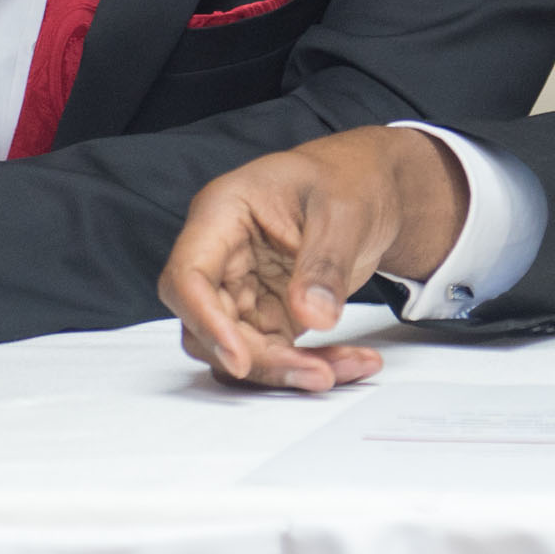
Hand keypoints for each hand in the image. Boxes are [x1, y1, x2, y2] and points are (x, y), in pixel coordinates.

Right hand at [157, 125, 467, 390]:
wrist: (366, 187)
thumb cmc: (345, 180)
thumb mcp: (344, 211)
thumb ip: (326, 264)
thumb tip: (313, 317)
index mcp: (221, 215)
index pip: (188, 278)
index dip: (206, 323)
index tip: (240, 360)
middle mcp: (220, 258)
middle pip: (208, 327)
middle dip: (261, 359)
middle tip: (320, 373)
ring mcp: (240, 291)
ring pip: (239, 351)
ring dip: (289, 371)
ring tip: (354, 364)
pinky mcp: (265, 316)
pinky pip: (273, 355)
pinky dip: (310, 365)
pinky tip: (355, 361)